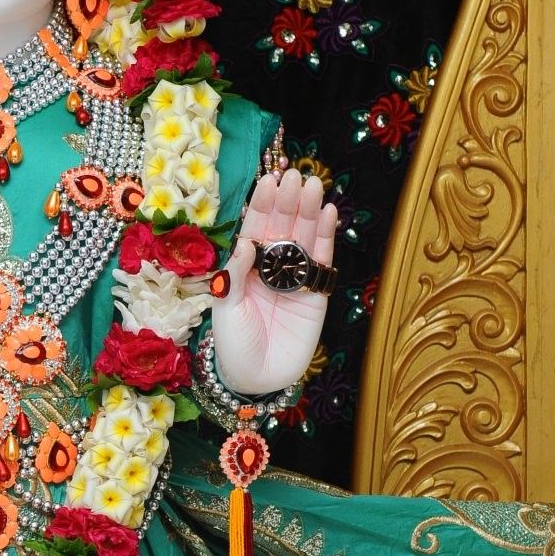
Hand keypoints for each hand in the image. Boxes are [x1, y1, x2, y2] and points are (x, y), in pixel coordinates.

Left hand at [210, 167, 337, 395]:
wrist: (257, 378)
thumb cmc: (234, 345)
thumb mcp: (226, 309)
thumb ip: (234, 276)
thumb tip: (246, 243)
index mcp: (245, 266)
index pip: (255, 228)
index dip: (262, 205)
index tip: (269, 182)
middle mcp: (271, 266)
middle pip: (282, 226)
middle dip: (289, 201)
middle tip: (296, 176)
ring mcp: (295, 277)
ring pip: (304, 237)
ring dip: (310, 211)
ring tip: (314, 186)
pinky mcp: (316, 292)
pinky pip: (322, 260)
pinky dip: (326, 236)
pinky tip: (329, 212)